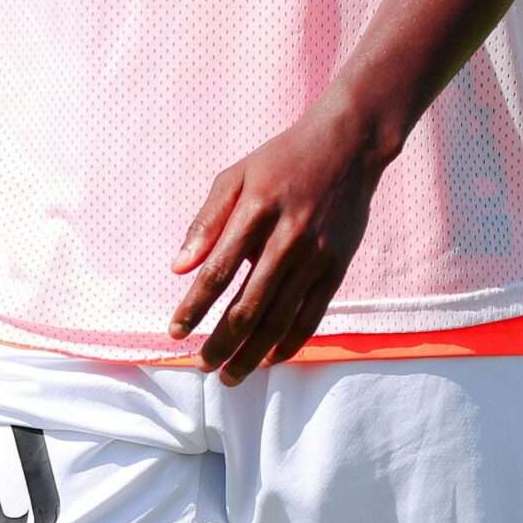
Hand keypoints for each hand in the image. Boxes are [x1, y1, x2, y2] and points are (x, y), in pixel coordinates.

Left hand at [169, 97, 390, 383]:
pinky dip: (289, 343)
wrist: (347, 146)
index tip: (175, 332)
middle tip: (201, 366)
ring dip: (252, 353)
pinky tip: (270, 359)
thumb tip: (178, 268)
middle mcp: (286, 239)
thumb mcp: (235, 177)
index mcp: (255, 212)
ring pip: (279, 319)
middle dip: (221, 343)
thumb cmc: (281, 161)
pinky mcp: (337, 267)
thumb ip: (206, 222)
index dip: (193, 308)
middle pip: (248, 306)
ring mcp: (315, 256)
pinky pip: (311, 316)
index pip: (216, 273)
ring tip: (230, 375)